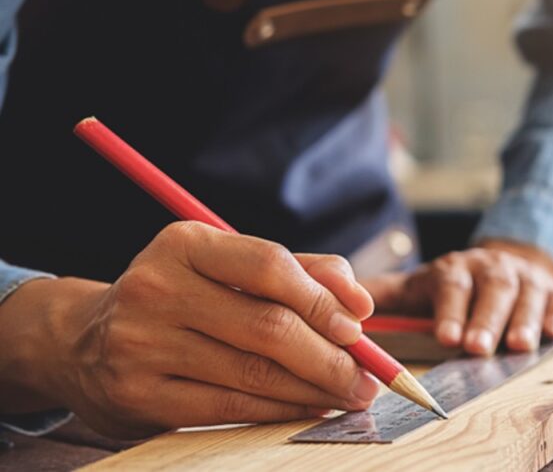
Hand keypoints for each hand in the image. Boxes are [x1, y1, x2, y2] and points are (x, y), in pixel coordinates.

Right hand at [3, 221, 378, 437]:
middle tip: (368, 376)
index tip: (360, 326)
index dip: (324, 298)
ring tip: (350, 394)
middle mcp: (157, 288)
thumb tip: (359, 303)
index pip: (270, 265)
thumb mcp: (227, 267)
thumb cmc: (182, 298)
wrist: (82, 342)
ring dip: (314, 388)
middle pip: (268, 326)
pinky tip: (310, 407)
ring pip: (254, 372)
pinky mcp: (139, 395)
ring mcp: (142, 344)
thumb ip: (299, 272)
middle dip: (331, 356)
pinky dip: (281, 410)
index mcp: (186, 244)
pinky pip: (229, 406)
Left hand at [362, 240, 552, 355]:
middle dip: (485, 319)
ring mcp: (526, 280)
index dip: (450, 310)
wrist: (507, 264)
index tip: (445, 336)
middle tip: (477, 348)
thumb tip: (336, 300)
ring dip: (523, 320)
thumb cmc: (455, 286)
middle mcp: (492, 269)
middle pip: (492, 290)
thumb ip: (383, 295)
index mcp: (456, 269)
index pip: (452, 285)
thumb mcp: (419, 286)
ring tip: (518, 346)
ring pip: (527, 296)